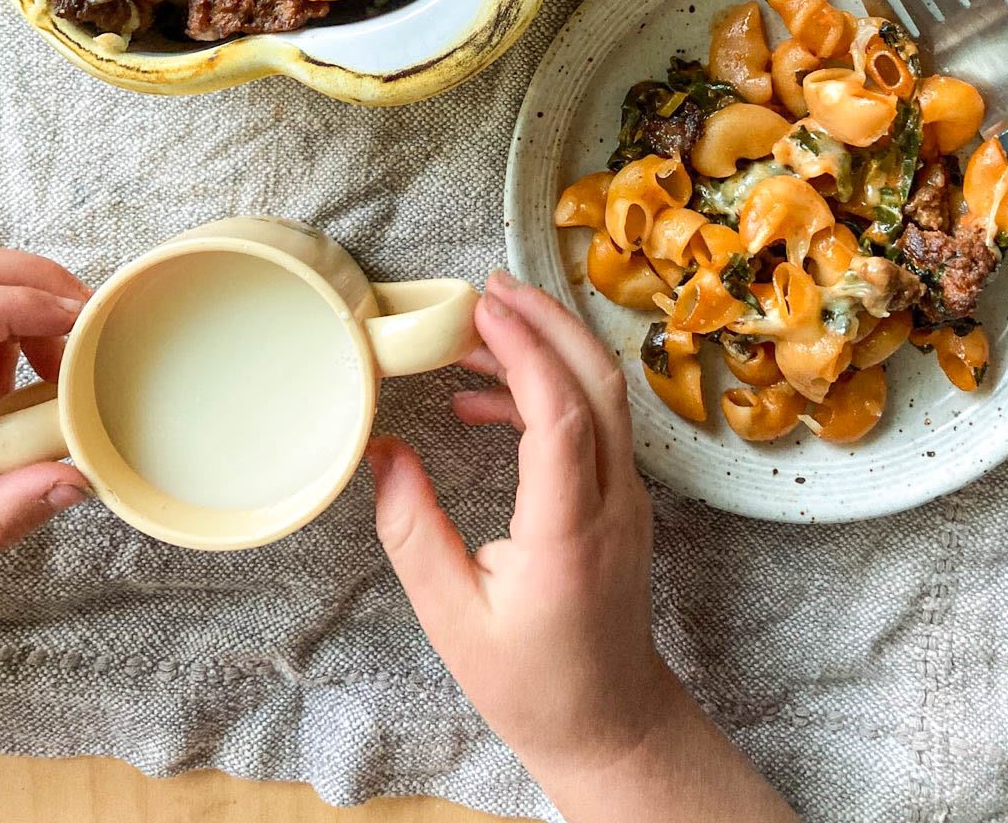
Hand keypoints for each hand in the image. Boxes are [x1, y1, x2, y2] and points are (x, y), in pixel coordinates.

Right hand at [367, 271, 796, 822]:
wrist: (610, 722)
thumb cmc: (532, 683)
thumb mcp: (452, 617)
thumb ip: (412, 530)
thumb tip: (382, 451)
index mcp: (569, 532)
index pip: (561, 416)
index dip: (525, 352)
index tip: (482, 309)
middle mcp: (611, 501)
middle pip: (598, 380)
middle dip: (548, 320)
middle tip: (490, 286)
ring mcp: (626, 495)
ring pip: (602, 393)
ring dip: (548, 347)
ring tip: (477, 329)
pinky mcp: (619, 496)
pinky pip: (592, 420)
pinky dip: (546, 390)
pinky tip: (484, 400)